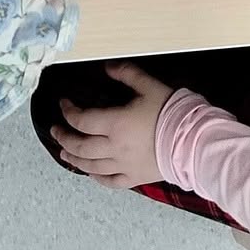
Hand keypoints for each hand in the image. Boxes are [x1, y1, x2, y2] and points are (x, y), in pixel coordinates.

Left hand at [50, 63, 173, 187]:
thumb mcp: (149, 85)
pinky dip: (96, 177)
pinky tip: (90, 173)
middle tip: (55, 130)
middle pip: (80, 146)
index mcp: (115, 124)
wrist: (194, 141)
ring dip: (74, 159)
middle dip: (64, 138)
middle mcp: (114, 148)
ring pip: (91, 166)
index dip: (68, 111)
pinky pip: (110, 181)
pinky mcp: (135, 177)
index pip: (81, 119)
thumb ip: (126, 73)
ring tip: (64, 154)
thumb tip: (107, 67)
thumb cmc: (172, 112)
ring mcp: (123, 165)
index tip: (64, 104)